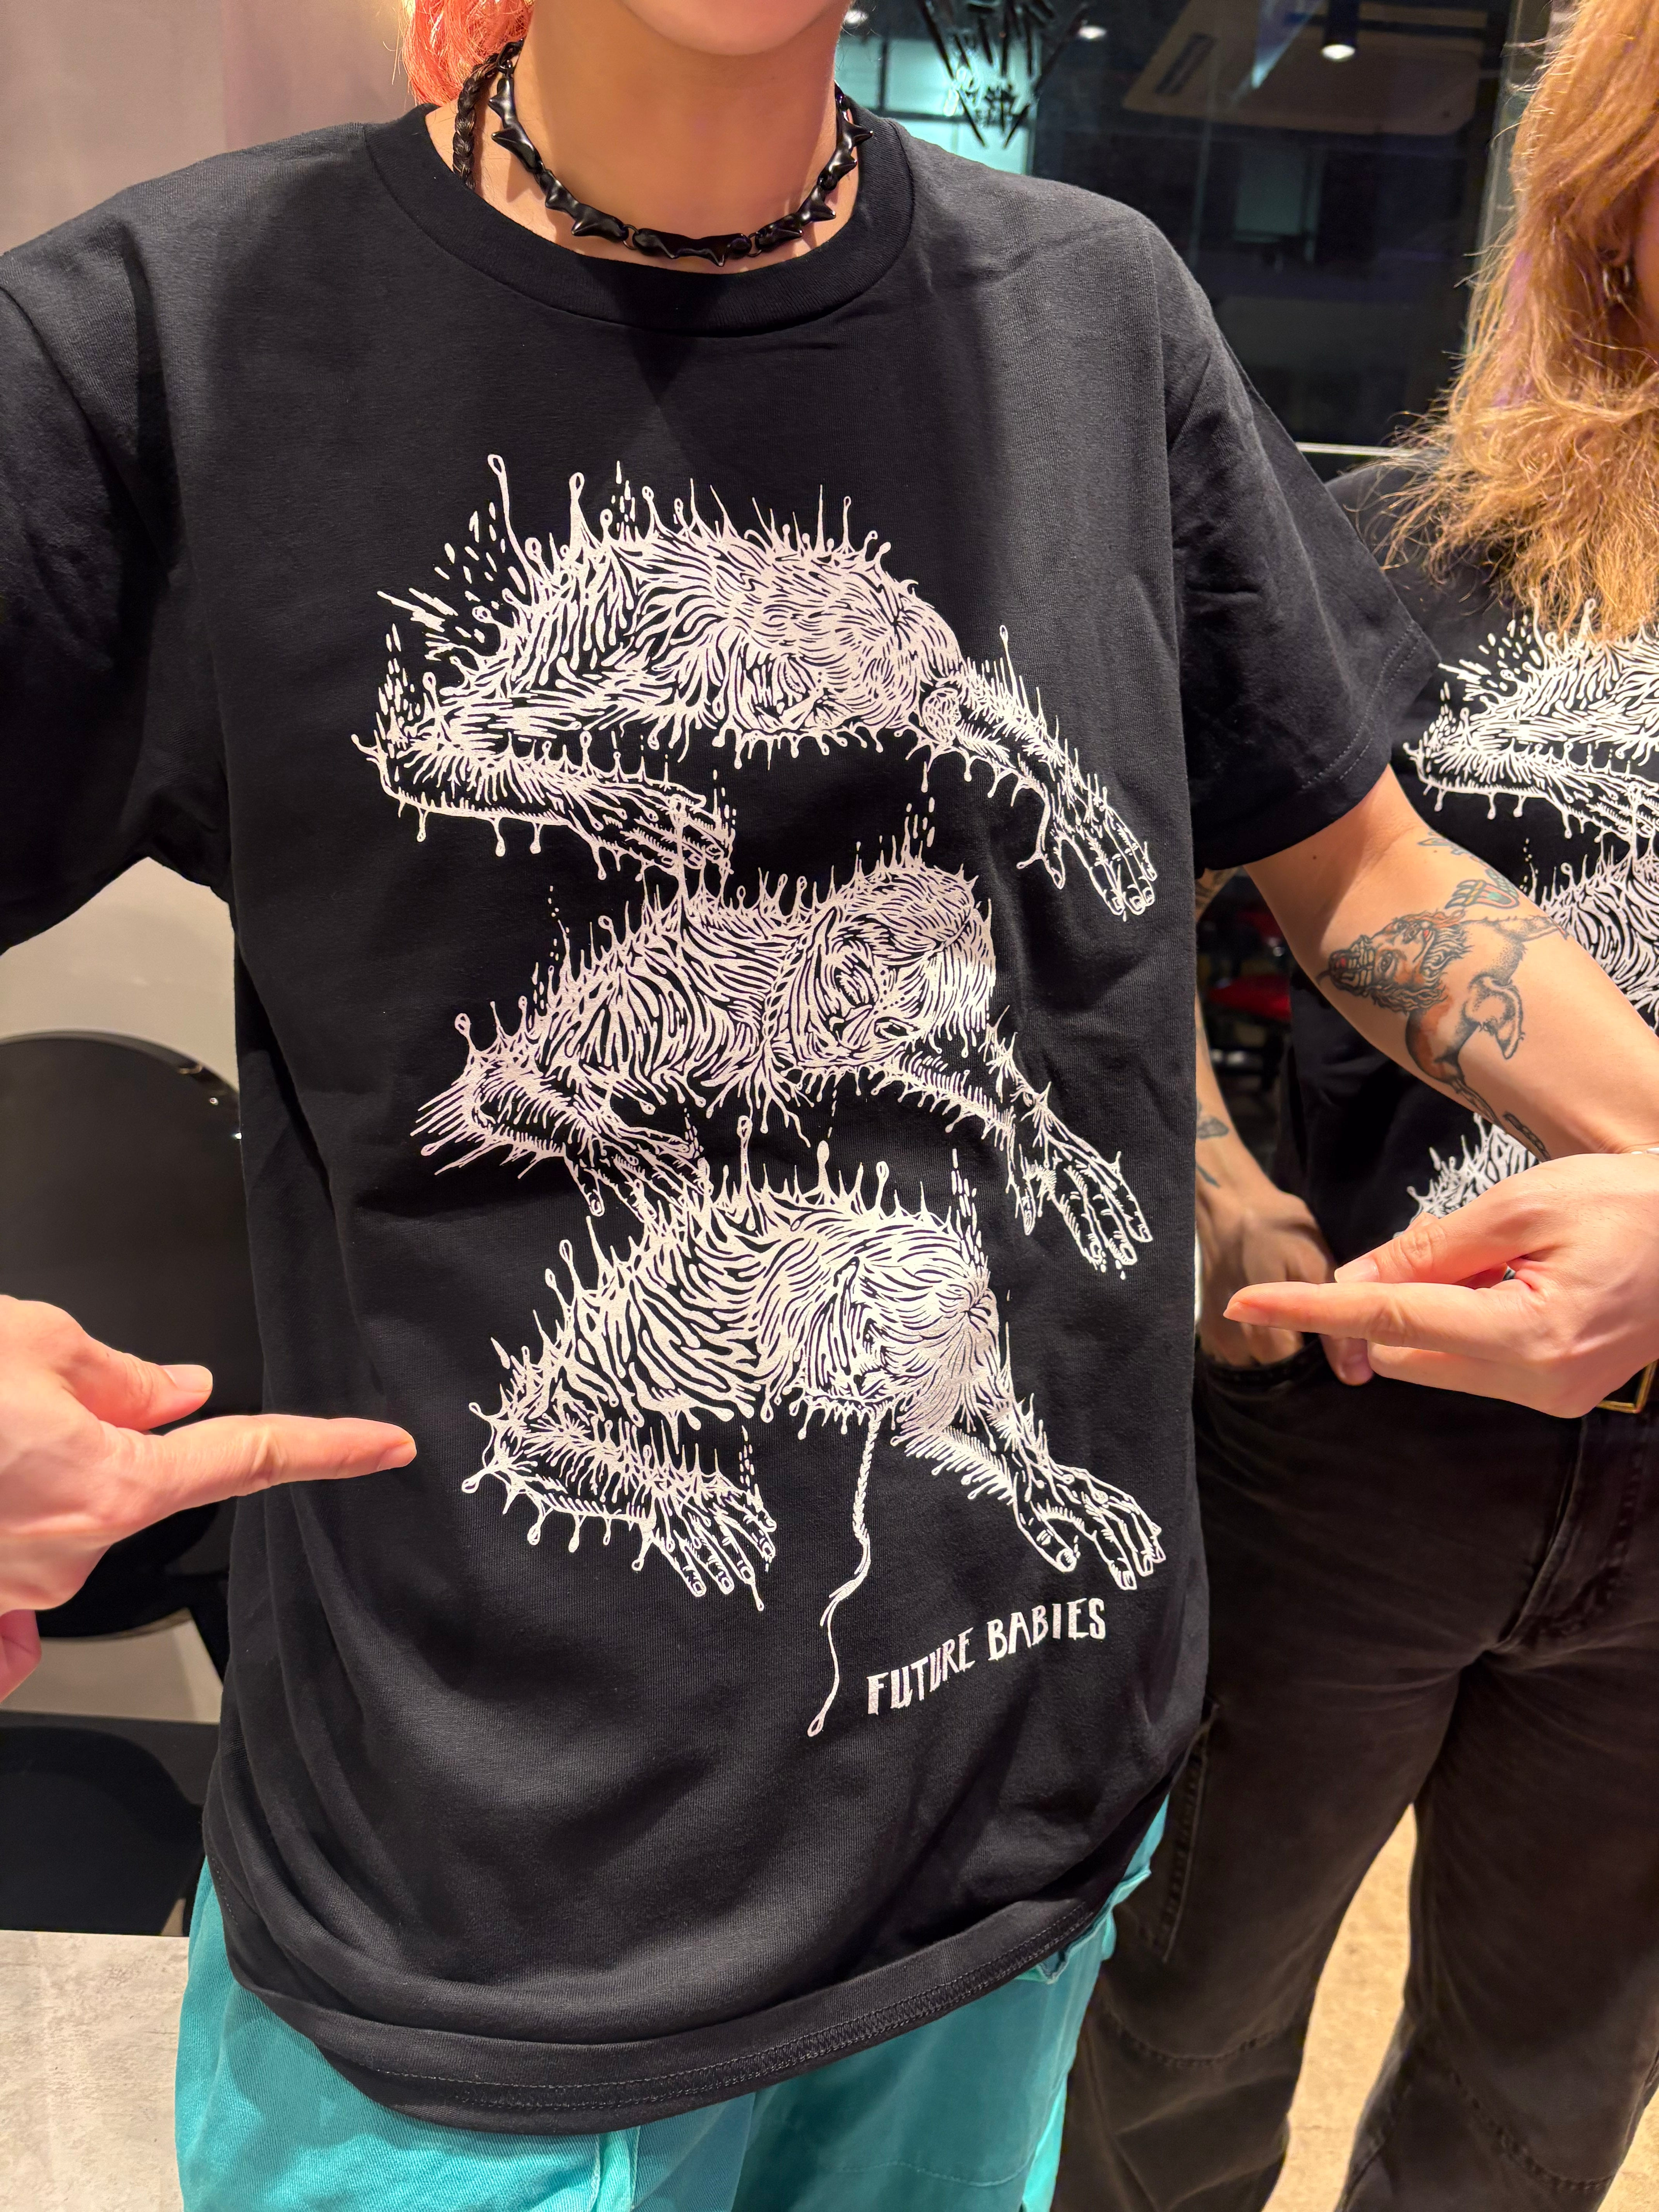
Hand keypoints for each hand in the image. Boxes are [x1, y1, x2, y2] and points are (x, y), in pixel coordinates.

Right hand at [0, 1297, 414, 1697]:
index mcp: (111, 1486)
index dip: (327, 1449)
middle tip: (26, 1394)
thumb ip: (122, 1376)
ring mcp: (16, 1591)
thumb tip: (180, 1391)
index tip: (388, 1447)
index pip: (251, 1459)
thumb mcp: (35, 1345)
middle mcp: (72, 1554)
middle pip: (138, 1480)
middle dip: (99, 1431)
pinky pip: (16, 1612)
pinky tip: (5, 1534)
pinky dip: (16, 1579)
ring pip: (68, 1516)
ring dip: (35, 1474)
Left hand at [1224, 1152, 1658, 1416]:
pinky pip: (1480, 1360)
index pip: (1388, 1321)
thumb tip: (1352, 1284)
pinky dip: (1474, 1319)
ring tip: (1514, 1255)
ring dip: (1441, 1309)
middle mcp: (1538, 1382)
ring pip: (1440, 1357)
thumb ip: (1431, 1249)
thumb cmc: (1631, 1201)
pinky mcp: (1563, 1392)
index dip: (1312, 1309)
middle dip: (1393, 1300)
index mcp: (1528, 1334)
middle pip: (1407, 1348)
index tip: (1245, 1301)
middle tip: (1457, 1242)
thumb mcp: (1524, 1204)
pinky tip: (1526, 1278)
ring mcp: (1554, 1395)